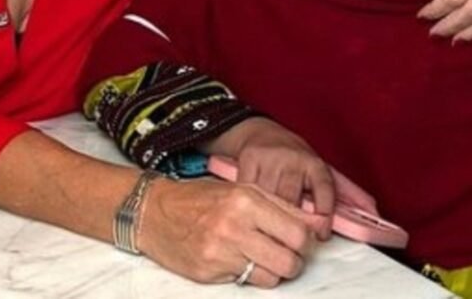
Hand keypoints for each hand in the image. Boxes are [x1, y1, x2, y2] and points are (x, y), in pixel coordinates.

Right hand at [138, 177, 317, 287]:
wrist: (152, 211)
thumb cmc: (199, 198)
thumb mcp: (241, 190)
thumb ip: (281, 206)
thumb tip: (319, 224)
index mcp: (246, 199)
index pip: (298, 232)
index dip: (305, 241)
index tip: (298, 240)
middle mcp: (234, 225)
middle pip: (290, 260)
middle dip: (293, 260)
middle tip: (282, 252)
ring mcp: (220, 252)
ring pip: (272, 277)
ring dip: (272, 271)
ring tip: (259, 257)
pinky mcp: (209, 273)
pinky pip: (246, 283)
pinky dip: (247, 275)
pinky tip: (235, 260)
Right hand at [204, 117, 333, 237]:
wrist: (259, 131)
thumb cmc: (292, 157)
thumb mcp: (318, 169)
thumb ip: (346, 191)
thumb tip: (374, 211)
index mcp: (314, 163)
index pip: (325, 189)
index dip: (324, 215)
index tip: (321, 234)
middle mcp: (294, 158)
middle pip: (293, 200)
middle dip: (292, 223)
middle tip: (290, 238)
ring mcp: (270, 159)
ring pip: (269, 199)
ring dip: (269, 217)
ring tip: (269, 226)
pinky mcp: (249, 160)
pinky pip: (249, 191)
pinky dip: (250, 205)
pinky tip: (252, 211)